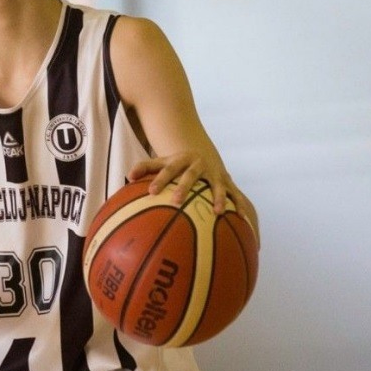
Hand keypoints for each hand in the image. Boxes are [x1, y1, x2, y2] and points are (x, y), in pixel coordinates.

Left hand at [128, 152, 256, 232]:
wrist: (203, 152)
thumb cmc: (178, 163)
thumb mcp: (162, 162)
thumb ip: (145, 167)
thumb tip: (128, 175)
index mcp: (181, 160)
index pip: (168, 170)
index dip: (160, 180)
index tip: (150, 192)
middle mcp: (199, 165)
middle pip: (190, 176)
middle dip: (184, 187)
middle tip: (176, 201)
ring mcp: (215, 173)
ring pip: (217, 185)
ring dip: (218, 198)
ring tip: (217, 212)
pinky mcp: (227, 181)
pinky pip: (235, 194)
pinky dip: (239, 205)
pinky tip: (242, 218)